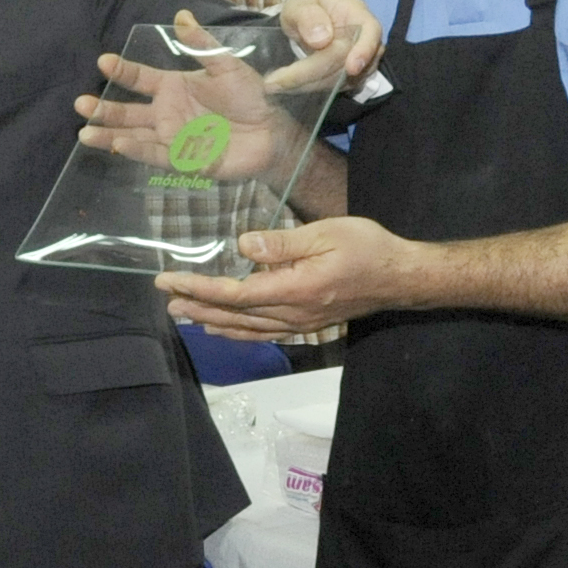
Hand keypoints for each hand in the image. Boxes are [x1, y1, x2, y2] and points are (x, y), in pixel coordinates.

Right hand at [75, 11, 301, 183]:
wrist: (272, 131)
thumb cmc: (250, 96)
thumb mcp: (227, 65)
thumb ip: (202, 45)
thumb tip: (181, 15)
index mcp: (173, 86)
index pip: (139, 78)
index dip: (122, 70)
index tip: (103, 61)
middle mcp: (166, 112)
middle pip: (128, 111)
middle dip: (104, 108)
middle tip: (81, 103)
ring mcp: (172, 137)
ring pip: (133, 135)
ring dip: (110, 134)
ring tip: (85, 132)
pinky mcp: (183, 160)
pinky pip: (155, 155)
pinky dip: (137, 150)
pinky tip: (119, 145)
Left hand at [156, 217, 423, 339]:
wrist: (401, 277)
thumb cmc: (367, 248)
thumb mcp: (326, 234)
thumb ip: (283, 244)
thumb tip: (243, 245)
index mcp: (295, 289)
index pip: (235, 293)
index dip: (199, 288)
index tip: (169, 281)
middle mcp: (293, 314)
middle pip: (235, 315)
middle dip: (197, 306)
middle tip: (167, 299)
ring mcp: (300, 323)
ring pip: (247, 328)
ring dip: (212, 321)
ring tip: (184, 315)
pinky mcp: (307, 324)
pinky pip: (264, 333)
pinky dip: (238, 333)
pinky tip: (223, 329)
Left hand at [277, 0, 383, 80]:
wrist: (309, 22)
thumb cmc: (307, 8)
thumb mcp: (300, 4)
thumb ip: (308, 16)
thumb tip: (322, 38)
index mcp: (357, 13)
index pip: (371, 31)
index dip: (364, 50)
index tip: (351, 68)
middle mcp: (364, 40)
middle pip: (347, 62)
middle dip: (311, 73)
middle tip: (275, 81)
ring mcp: (361, 61)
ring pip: (340, 80)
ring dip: (308, 84)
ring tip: (275, 84)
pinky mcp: (350, 77)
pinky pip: (334, 87)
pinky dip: (310, 88)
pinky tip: (287, 87)